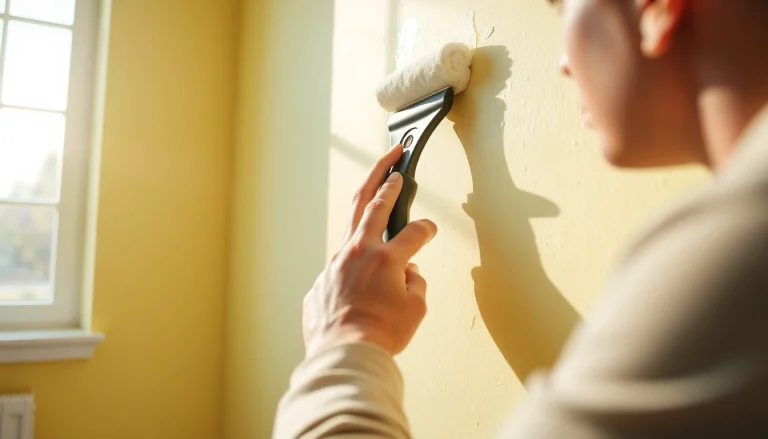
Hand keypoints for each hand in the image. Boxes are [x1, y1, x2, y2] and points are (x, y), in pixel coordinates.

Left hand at [302, 145, 437, 358]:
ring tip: (373, 190)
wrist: (344, 355)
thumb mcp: (415, 309)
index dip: (426, 228)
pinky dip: (351, 261)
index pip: (414, 233)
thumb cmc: (380, 335)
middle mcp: (357, 253)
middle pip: (371, 202)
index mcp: (385, 258)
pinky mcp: (321, 282)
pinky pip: (339, 264)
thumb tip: (408, 274)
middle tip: (393, 158)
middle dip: (384, 176)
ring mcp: (335, 265)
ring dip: (363, 206)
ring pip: (349, 226)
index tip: (430, 228)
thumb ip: (415, 283)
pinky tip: (358, 267)